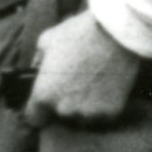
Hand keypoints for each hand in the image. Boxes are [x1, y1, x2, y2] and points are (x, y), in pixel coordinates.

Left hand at [24, 10, 145, 126]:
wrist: (117, 33)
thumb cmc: (78, 33)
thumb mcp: (46, 41)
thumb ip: (38, 62)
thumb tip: (36, 71)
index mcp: (43, 95)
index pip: (34, 119)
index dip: (39, 112)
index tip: (46, 105)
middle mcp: (64, 109)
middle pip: (60, 117)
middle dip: (63, 105)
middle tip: (73, 86)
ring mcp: (89, 113)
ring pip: (82, 118)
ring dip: (84, 108)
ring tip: (91, 86)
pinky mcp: (111, 113)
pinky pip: (102, 116)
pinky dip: (103, 107)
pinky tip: (105, 89)